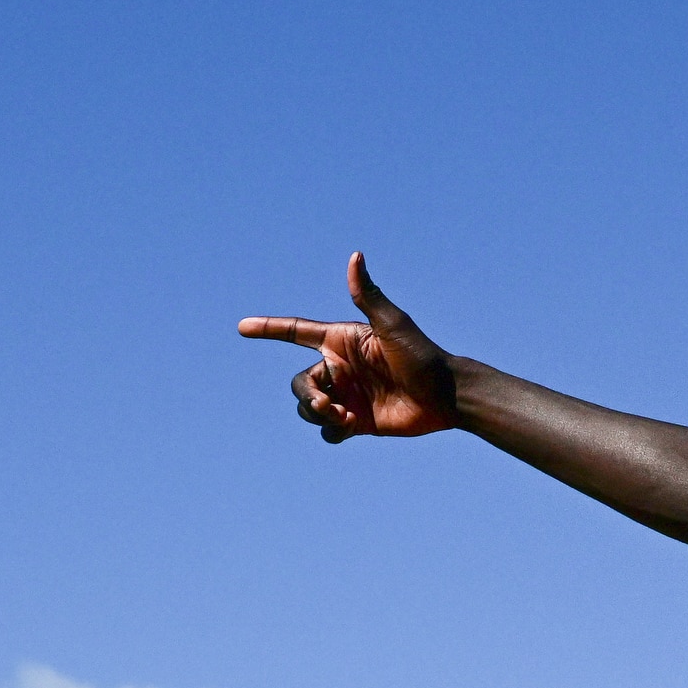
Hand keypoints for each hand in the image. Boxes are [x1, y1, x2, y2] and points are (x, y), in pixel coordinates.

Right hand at [237, 253, 459, 441]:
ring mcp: (347, 395)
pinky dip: (332, 430)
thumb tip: (355, 256)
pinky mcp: (357, 421)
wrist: (446, 396)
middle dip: (307, 396)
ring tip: (345, 415)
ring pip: (308, 408)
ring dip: (319, 414)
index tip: (242, 327)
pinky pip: (327, 431)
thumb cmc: (422, 356)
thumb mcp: (392, 325)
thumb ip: (368, 296)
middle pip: (299, 384)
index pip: (295, 332)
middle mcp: (339, 369)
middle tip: (329, 405)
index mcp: (341, 342)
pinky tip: (350, 426)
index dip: (269, 328)